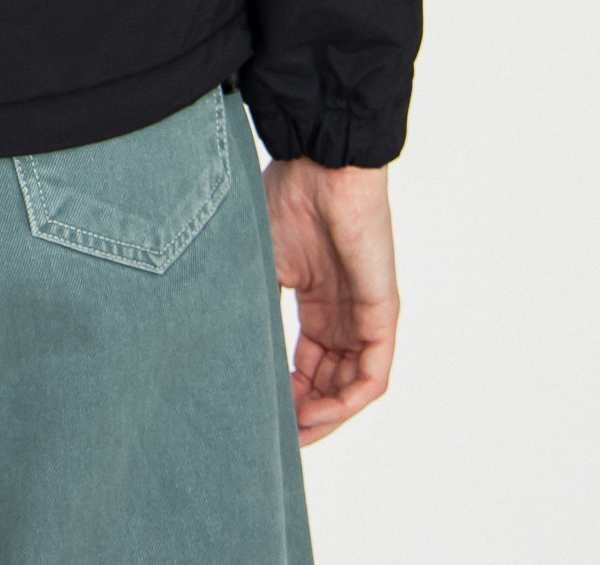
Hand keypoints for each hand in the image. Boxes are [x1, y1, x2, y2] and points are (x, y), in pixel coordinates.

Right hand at [262, 159, 397, 445]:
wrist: (320, 164)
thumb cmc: (287, 198)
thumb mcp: (260, 264)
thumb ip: (250, 306)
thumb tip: (217, 349)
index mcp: (317, 304)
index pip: (306, 368)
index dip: (286, 398)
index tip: (260, 419)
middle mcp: (343, 316)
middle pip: (329, 385)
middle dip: (304, 416)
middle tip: (276, 437)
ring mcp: (365, 316)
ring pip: (352, 388)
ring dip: (326, 416)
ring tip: (295, 433)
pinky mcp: (382, 313)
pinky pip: (373, 374)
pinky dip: (349, 400)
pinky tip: (322, 412)